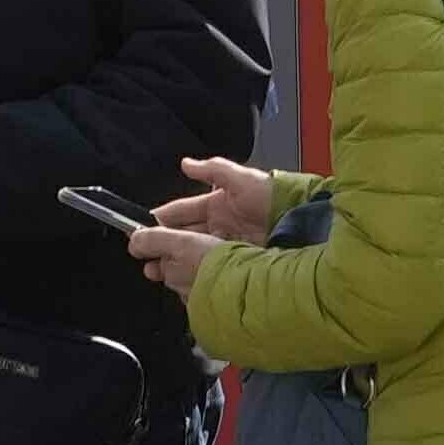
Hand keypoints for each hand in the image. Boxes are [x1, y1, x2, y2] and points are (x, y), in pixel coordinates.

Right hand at [134, 162, 295, 291]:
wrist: (301, 223)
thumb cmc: (274, 197)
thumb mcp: (242, 178)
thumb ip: (213, 170)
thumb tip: (185, 163)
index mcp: (217, 205)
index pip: (181, 212)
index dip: (161, 220)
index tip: (142, 228)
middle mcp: (220, 225)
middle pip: (184, 236)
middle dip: (162, 245)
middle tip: (144, 256)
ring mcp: (228, 244)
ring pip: (193, 253)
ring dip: (174, 261)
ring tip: (157, 272)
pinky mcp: (238, 260)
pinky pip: (210, 266)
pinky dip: (195, 272)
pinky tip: (184, 280)